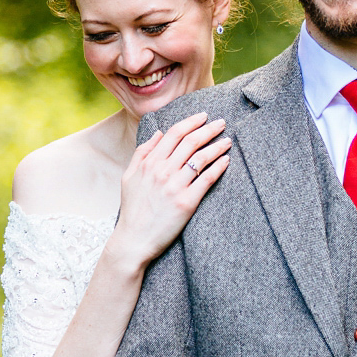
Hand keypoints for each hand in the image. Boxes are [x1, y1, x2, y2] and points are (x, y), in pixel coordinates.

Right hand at [113, 113, 230, 266]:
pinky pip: (207, 179)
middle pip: (191, 142)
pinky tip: (226, 160)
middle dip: (209, 129)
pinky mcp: (187, 202)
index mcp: (149, 163)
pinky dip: (219, 166)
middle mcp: (162, 171)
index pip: (174, 134)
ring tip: (228, 140)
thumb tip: (158, 133)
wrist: (134, 240)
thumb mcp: (129, 177)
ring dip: (217, 145)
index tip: (204, 116)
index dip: (191, 122)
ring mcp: (175, 186)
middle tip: (221, 123)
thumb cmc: (132, 210)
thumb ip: (142, 153)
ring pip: (201, 158)